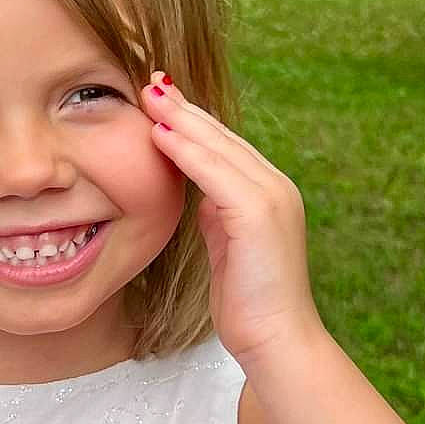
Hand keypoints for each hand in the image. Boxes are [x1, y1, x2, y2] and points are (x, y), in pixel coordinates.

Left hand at [143, 75, 320, 363]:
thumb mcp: (230, 250)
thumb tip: (200, 199)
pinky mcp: (258, 213)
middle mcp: (276, 187)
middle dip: (183, 108)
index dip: (191, 120)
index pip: (225, 146)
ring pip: (218, 146)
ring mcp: (271, 197)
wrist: (276, 341)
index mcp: (269, 194)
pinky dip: (185, 150)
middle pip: (222, 136)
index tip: (159, 99)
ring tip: (148, 95)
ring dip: (180, 119)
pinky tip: (159, 134)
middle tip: (149, 82)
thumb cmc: (249, 304)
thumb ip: (219, 218)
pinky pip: (215, 171)